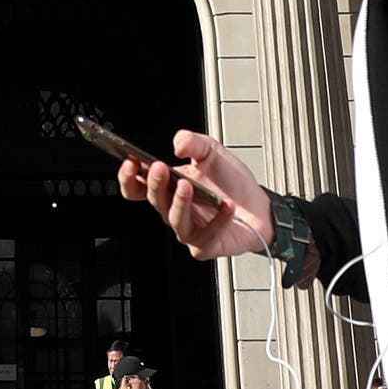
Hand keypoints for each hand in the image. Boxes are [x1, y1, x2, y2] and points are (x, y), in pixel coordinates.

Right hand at [121, 129, 271, 263]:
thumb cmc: (231, 183)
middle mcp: (174, 209)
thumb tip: (178, 144)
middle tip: (159, 168)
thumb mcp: (212, 152)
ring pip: (174, 219)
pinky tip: (226, 206)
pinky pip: (205, 236)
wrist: (259, 206)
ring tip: (187, 186)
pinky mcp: (205, 245)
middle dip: (154, 184)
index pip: (137, 187)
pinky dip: (217, 221)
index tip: (131, 162)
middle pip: (154, 200)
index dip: (129, 177)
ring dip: (179, 202)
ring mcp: (188, 229)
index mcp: (169, 187)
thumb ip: (194, 142)